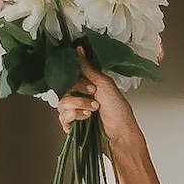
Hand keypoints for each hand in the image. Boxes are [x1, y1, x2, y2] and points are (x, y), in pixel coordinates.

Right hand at [62, 54, 151, 172]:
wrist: (121, 134)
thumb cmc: (119, 111)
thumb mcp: (104, 84)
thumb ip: (88, 68)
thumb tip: (78, 50)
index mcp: (86, 85)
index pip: (69, 76)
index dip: (75, 77)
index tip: (88, 81)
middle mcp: (79, 97)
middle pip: (63, 88)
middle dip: (79, 90)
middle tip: (93, 94)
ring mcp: (74, 111)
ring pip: (61, 102)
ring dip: (79, 104)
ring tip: (93, 109)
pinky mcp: (71, 125)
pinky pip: (62, 117)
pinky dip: (75, 116)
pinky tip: (86, 118)